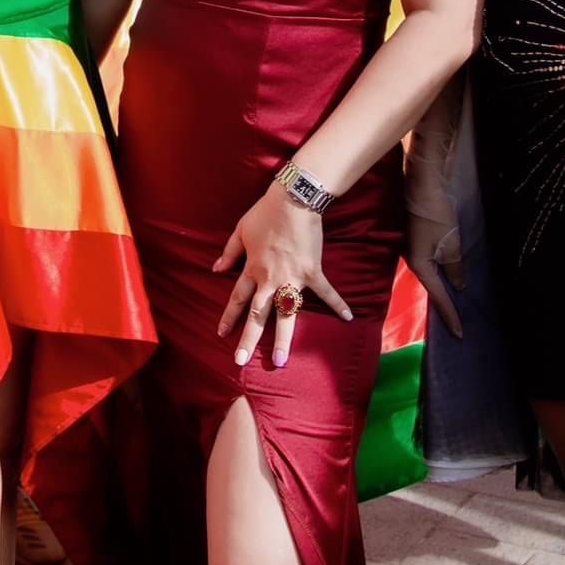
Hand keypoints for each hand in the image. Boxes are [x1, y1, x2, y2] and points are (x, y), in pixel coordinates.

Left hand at [215, 183, 352, 367]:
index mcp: (252, 270)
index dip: (229, 316)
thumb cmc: (265, 214)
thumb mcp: (240, 231)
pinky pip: (326, 292)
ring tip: (281, 361)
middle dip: (249, 339)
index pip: (238, 298)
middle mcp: (270, 279)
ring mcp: (292, 278)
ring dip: (284, 338)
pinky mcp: (312, 273)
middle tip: (241, 361)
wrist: (292, 202)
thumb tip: (215, 269)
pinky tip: (348, 318)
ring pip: (286, 314)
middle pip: (258, 315)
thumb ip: (228, 253)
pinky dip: (338, 304)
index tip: (221, 334)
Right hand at [404, 211, 464, 338]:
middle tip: (457, 324)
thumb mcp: (450, 242)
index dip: (449, 314)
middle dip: (444, 305)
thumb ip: (454, 266)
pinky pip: (433, 261)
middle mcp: (414, 258)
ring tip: (456, 304)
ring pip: (432, 274)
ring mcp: (415, 247)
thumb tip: (457, 284)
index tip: (459, 334)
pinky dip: (442, 271)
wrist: (423, 183)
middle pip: (432, 287)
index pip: (438, 295)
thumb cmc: (435, 214)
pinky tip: (449, 274)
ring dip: (444, 288)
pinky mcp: (420, 237)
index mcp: (419, 263)